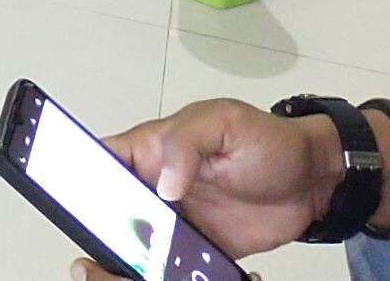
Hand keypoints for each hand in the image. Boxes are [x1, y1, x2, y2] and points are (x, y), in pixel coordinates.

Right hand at [95, 101, 342, 259]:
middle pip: (113, 207)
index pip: (102, 159)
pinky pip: (172, 264)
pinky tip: (172, 273)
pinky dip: (168, 271)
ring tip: (139, 263)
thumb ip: (187, 142)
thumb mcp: (226, 123)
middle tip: (112, 240)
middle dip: (104, 225)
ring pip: (137, 240)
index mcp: (155, 148)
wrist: (314, 182)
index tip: (75, 197)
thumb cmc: (270, 141)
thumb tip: (163, 182)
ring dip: (133, 254)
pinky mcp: (200, 247)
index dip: (82, 175)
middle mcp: (159, 184)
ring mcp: (177, 218)